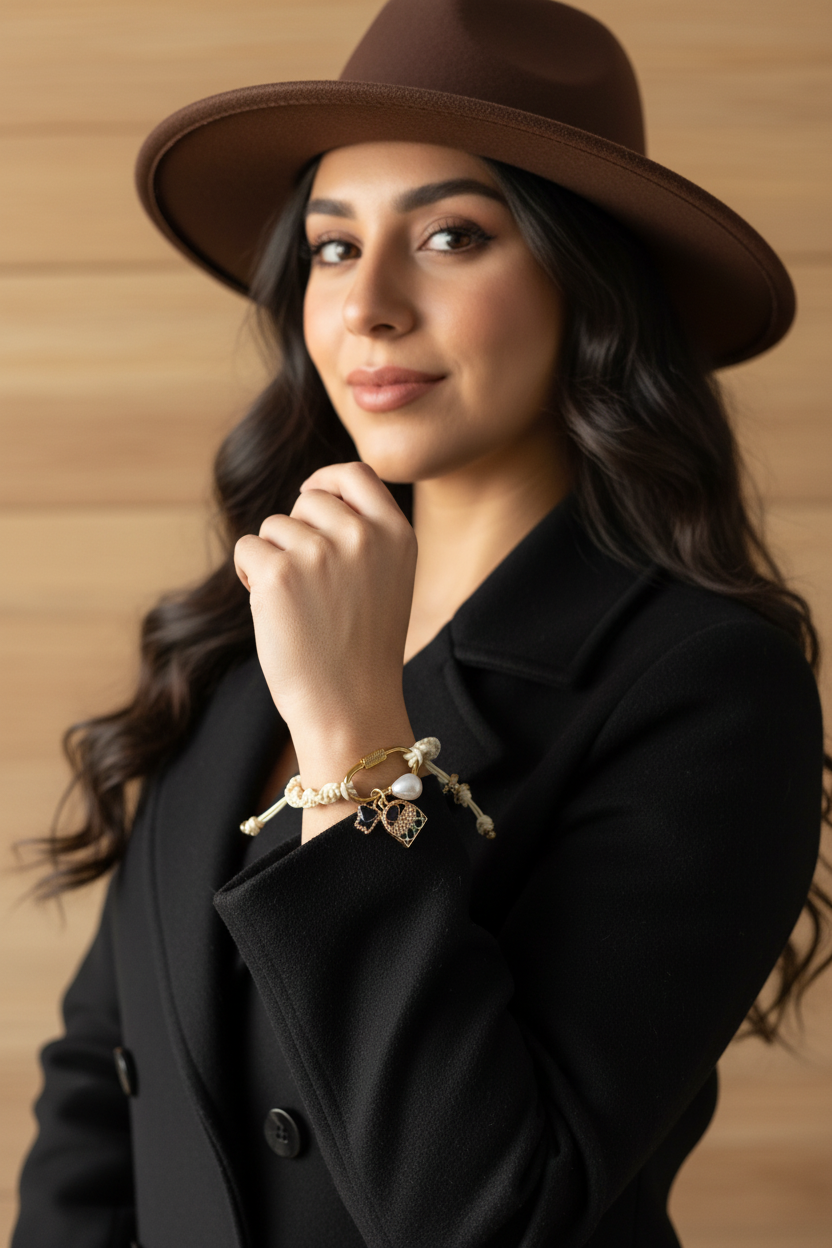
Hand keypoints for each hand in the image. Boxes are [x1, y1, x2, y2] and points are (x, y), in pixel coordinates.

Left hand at [234, 462, 416, 807]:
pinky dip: (249, 576)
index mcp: (398, 535)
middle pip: (308, 500)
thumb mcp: (386, 582)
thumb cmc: (361, 652)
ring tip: (297, 607)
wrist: (350, 709)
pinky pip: (247, 548)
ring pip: (274, 526)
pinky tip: (271, 610)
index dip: (327, 480)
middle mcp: (363, 536)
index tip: (310, 494)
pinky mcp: (279, 573)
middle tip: (308, 586)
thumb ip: (364, 536)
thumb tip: (312, 495)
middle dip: (297, 533)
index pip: (357, 474)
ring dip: (273, 559)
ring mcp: (321, 552)